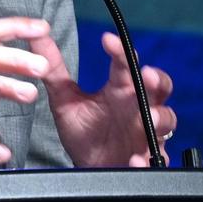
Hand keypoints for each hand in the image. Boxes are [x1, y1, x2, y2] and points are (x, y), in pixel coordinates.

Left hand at [31, 31, 175, 167]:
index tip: (107, 40)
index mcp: (120, 89)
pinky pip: (155, 158)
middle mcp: (137, 106)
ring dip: (160, 117)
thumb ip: (53, 69)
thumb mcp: (64, 99)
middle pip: (159, 87)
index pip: (125, 64)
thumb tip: (35, 35)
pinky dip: (146, 159)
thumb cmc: (83, 130)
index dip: (120, 51)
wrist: (88, 166)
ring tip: (150, 117)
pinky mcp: (146, 158)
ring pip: (166, 120)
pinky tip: (135, 159)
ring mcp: (146, 132)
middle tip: (147, 74)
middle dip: (157, 80)